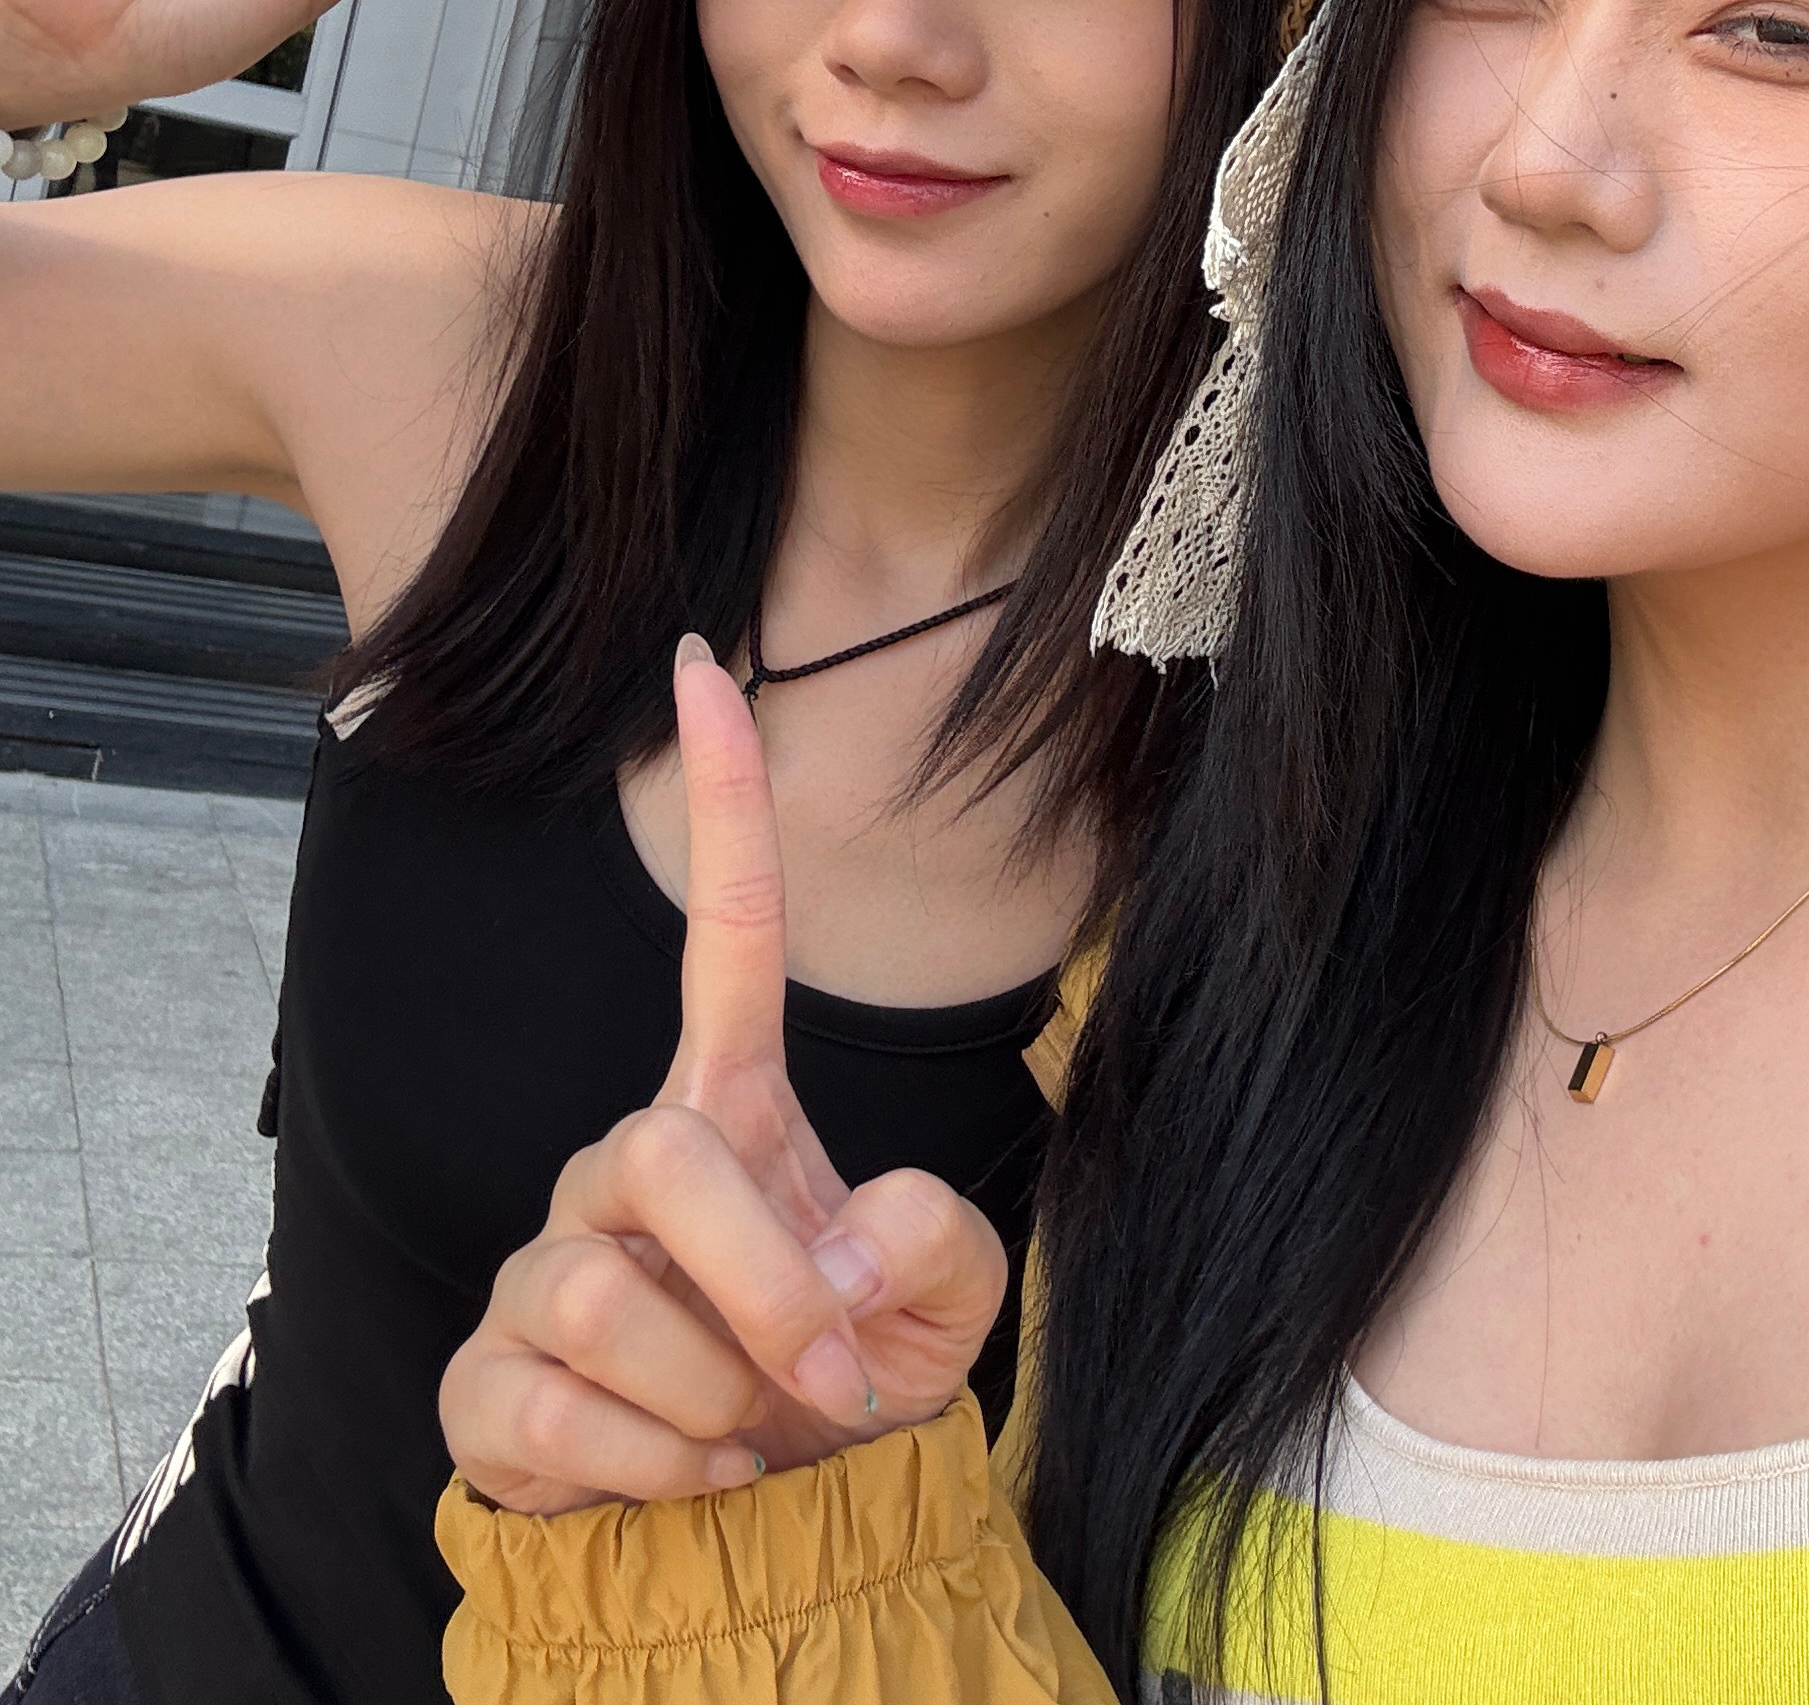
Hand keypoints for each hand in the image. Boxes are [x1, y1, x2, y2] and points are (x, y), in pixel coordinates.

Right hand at [438, 638, 1008, 1514]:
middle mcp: (623, 1161)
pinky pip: (544, 1412)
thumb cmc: (849, 1378)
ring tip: (748, 1427)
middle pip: (659, 1159)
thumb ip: (934, 1248)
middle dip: (764, 1285)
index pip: (726, 932)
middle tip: (829, 1376)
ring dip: (710, 1395)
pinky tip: (684, 1474)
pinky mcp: (486, 1381)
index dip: (725, 799)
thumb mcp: (942, 1313)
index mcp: (734, 1108)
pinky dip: (647, 1470)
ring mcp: (544, 1266)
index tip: (707, 661)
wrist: (772, 1526)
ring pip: (601, 1295)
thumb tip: (842, 1242)